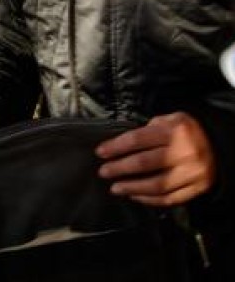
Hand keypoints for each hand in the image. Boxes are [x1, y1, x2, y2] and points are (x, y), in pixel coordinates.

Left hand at [96, 112, 214, 206]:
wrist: (219, 145)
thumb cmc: (186, 131)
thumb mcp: (168, 120)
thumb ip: (147, 130)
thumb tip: (119, 145)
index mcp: (174, 131)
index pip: (138, 140)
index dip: (116, 147)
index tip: (100, 153)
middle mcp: (184, 153)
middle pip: (144, 163)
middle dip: (120, 169)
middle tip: (104, 172)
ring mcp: (192, 173)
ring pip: (157, 185)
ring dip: (132, 188)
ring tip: (115, 188)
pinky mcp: (198, 188)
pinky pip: (171, 198)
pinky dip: (150, 200)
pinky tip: (135, 196)